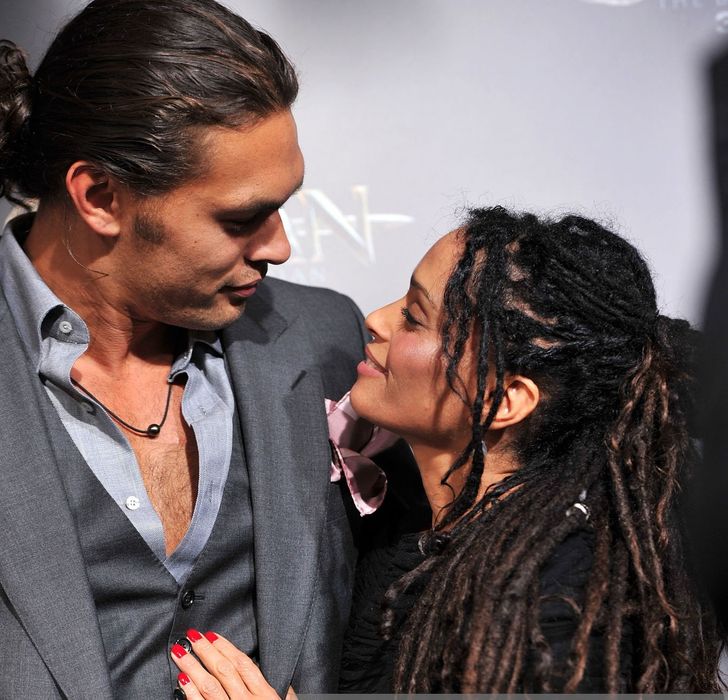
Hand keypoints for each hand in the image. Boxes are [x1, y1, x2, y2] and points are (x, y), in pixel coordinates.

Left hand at [170, 629, 288, 698]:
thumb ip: (285, 694)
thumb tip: (281, 679)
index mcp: (266, 697)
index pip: (243, 665)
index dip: (226, 648)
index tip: (213, 635)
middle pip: (224, 671)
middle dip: (206, 651)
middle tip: (192, 636)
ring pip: (209, 686)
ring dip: (192, 667)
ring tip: (180, 653)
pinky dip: (190, 694)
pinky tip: (181, 683)